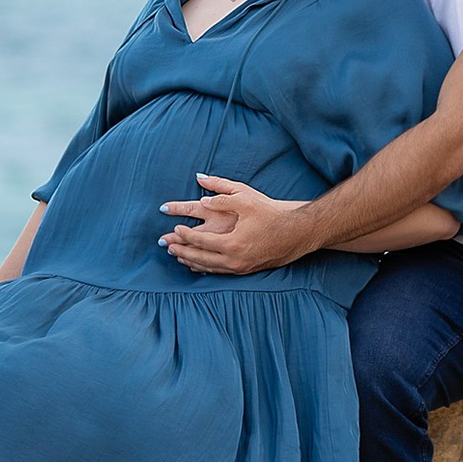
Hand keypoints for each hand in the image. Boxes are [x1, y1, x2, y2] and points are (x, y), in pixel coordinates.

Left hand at [159, 175, 309, 274]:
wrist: (296, 232)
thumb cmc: (270, 213)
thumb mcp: (245, 198)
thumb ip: (221, 194)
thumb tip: (200, 189)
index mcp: (231, 242)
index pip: (199, 241)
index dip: (184, 235)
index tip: (174, 228)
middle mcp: (234, 259)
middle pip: (199, 258)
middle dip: (181, 251)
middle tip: (166, 245)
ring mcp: (239, 267)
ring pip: (208, 268)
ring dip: (190, 261)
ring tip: (176, 255)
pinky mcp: (245, 270)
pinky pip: (218, 272)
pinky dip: (204, 268)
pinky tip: (196, 264)